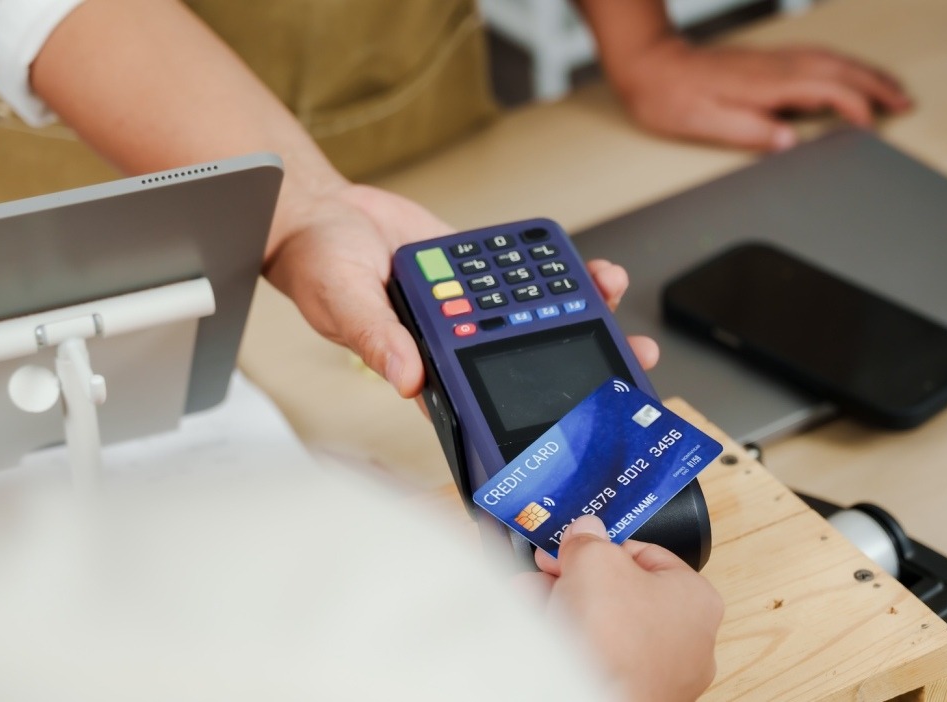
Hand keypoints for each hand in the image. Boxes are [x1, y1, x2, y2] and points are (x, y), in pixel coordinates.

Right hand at [263, 183, 650, 397]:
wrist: (320, 213)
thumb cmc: (318, 265)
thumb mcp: (343, 301)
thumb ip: (377, 338)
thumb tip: (406, 377)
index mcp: (424, 364)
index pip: (481, 399)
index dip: (529, 414)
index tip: (575, 420)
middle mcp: (453, 340)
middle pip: (523, 360)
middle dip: (577, 362)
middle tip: (628, 363)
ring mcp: (469, 306)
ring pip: (532, 315)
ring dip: (578, 310)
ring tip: (614, 300)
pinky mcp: (477, 270)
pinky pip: (524, 274)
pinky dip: (557, 271)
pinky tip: (588, 270)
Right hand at [533, 515, 723, 701]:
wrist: (596, 696)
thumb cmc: (614, 636)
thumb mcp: (593, 558)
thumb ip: (589, 538)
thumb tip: (585, 531)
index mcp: (696, 598)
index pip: (646, 555)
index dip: (603, 546)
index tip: (576, 546)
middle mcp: (688, 638)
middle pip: (621, 591)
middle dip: (576, 578)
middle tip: (550, 570)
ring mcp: (661, 670)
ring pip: (606, 625)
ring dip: (566, 605)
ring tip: (532, 596)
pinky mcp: (633, 690)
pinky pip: (599, 653)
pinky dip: (570, 638)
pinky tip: (541, 626)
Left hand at [612, 39, 911, 150]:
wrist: (650, 65)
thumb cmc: (670, 97)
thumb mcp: (703, 123)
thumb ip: (748, 131)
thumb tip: (787, 141)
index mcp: (766, 84)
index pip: (827, 90)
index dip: (856, 108)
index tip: (871, 128)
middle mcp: (776, 66)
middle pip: (841, 69)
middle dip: (878, 85)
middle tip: (906, 101)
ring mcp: (773, 60)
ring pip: (833, 60)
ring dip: (866, 73)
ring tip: (891, 89)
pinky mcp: (767, 60)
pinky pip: (818, 58)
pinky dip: (843, 67)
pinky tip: (849, 76)